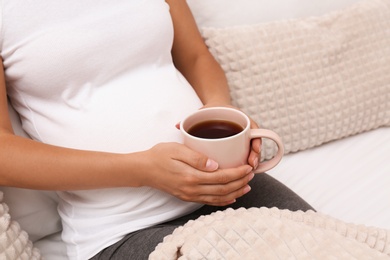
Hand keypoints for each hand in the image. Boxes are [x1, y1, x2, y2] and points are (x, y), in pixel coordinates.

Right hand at [139, 142, 253, 205]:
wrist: (143, 170)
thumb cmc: (159, 156)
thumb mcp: (177, 150)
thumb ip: (197, 158)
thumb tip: (216, 165)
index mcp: (192, 176)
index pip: (221, 177)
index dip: (237, 173)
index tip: (248, 167)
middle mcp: (192, 189)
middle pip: (223, 189)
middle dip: (240, 182)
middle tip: (252, 174)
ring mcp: (190, 195)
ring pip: (218, 198)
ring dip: (235, 192)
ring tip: (247, 186)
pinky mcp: (187, 197)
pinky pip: (209, 201)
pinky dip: (222, 201)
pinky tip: (231, 197)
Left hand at [177, 104, 261, 169]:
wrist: (214, 109)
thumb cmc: (210, 111)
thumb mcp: (202, 112)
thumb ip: (191, 119)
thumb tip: (178, 125)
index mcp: (238, 118)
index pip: (253, 129)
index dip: (256, 140)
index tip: (254, 148)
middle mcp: (243, 129)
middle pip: (255, 143)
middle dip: (255, 155)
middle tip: (251, 165)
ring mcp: (243, 138)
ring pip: (252, 151)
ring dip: (253, 161)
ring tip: (249, 172)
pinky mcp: (240, 146)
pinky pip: (246, 155)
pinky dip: (246, 164)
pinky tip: (243, 174)